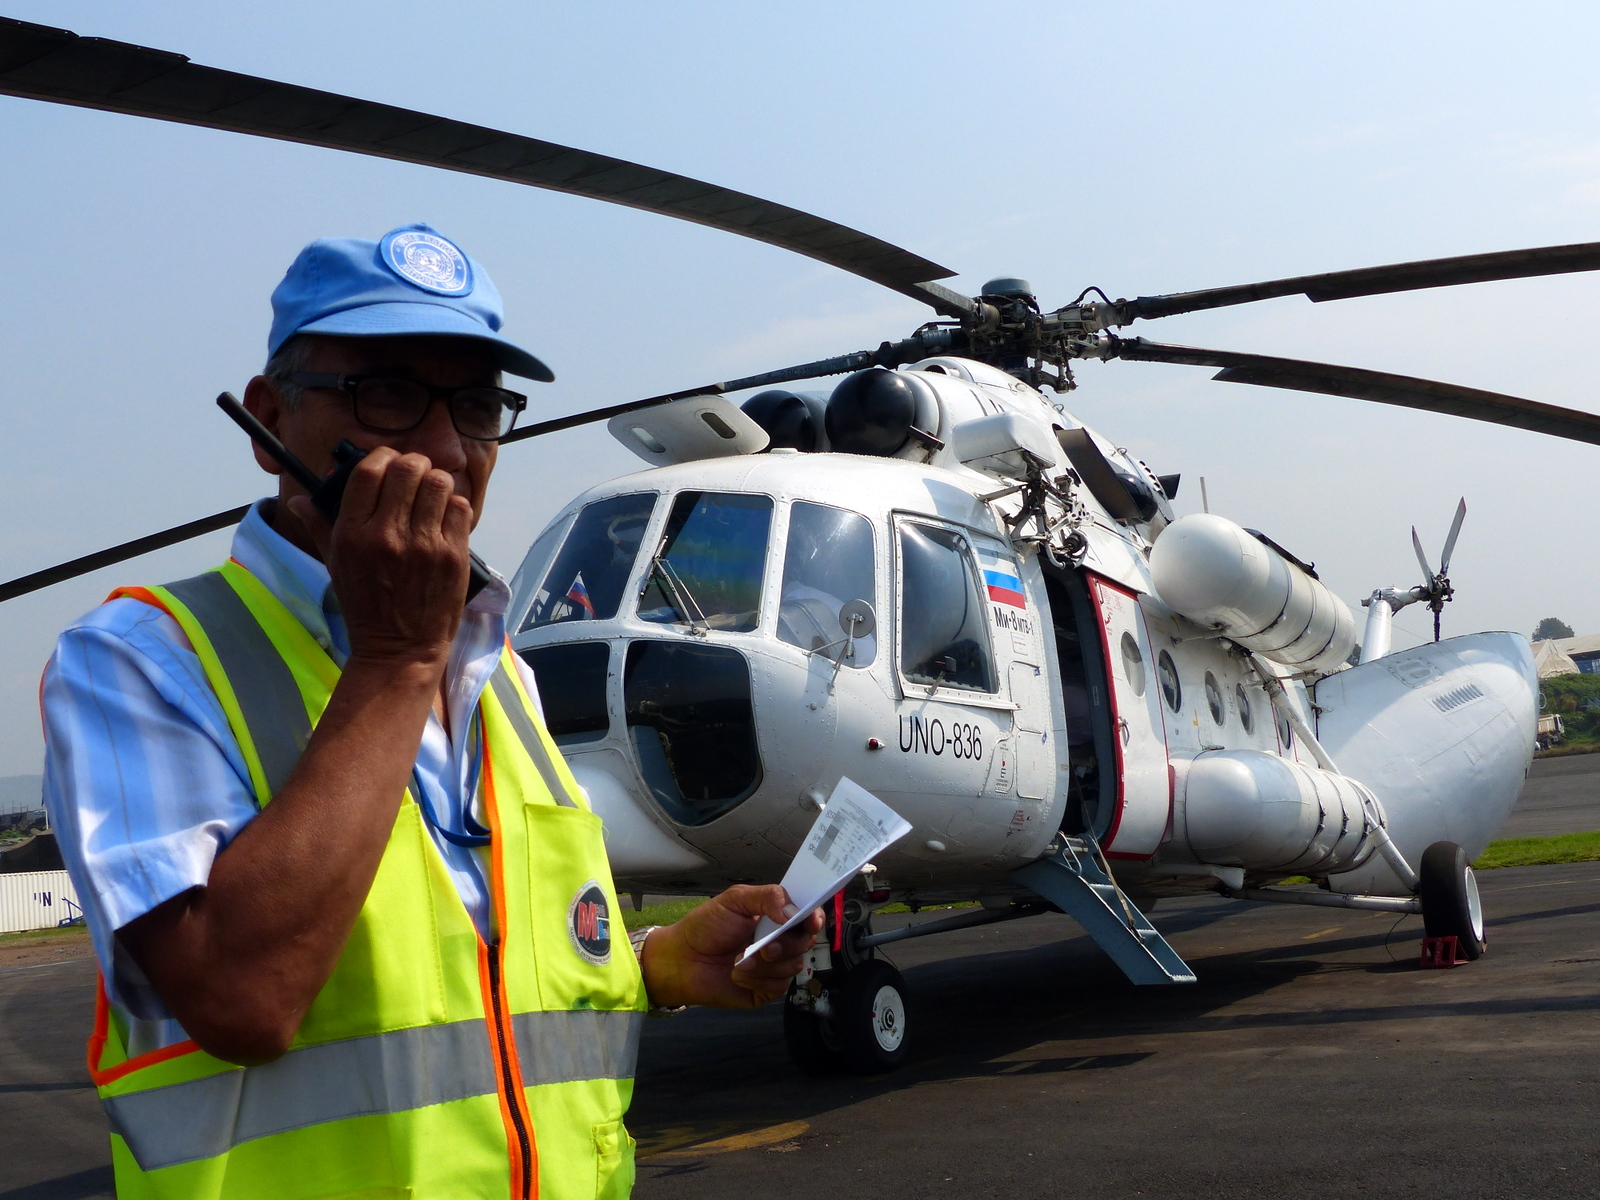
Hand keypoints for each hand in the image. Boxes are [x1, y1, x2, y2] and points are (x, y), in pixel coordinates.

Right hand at [287, 447, 471, 666]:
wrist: (400, 649)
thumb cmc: (365, 606)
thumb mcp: (335, 565)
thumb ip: (320, 525)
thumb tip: (300, 499)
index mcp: (354, 534)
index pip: (369, 471)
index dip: (382, 456)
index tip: (388, 460)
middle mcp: (388, 535)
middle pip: (408, 468)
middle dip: (413, 463)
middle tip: (414, 474)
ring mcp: (424, 545)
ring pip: (439, 483)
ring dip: (436, 481)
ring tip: (431, 493)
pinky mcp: (453, 556)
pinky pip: (460, 508)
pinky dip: (454, 505)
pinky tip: (445, 516)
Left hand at [639, 886, 824, 1009]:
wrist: (682, 960)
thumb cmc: (706, 926)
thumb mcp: (734, 900)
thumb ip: (767, 897)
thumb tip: (793, 912)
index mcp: (775, 916)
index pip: (807, 915)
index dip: (814, 917)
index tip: (811, 922)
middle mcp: (779, 941)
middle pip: (804, 942)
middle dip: (786, 946)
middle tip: (764, 948)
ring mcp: (774, 966)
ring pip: (794, 966)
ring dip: (766, 966)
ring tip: (739, 962)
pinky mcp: (766, 990)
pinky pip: (779, 987)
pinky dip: (758, 981)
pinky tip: (738, 975)